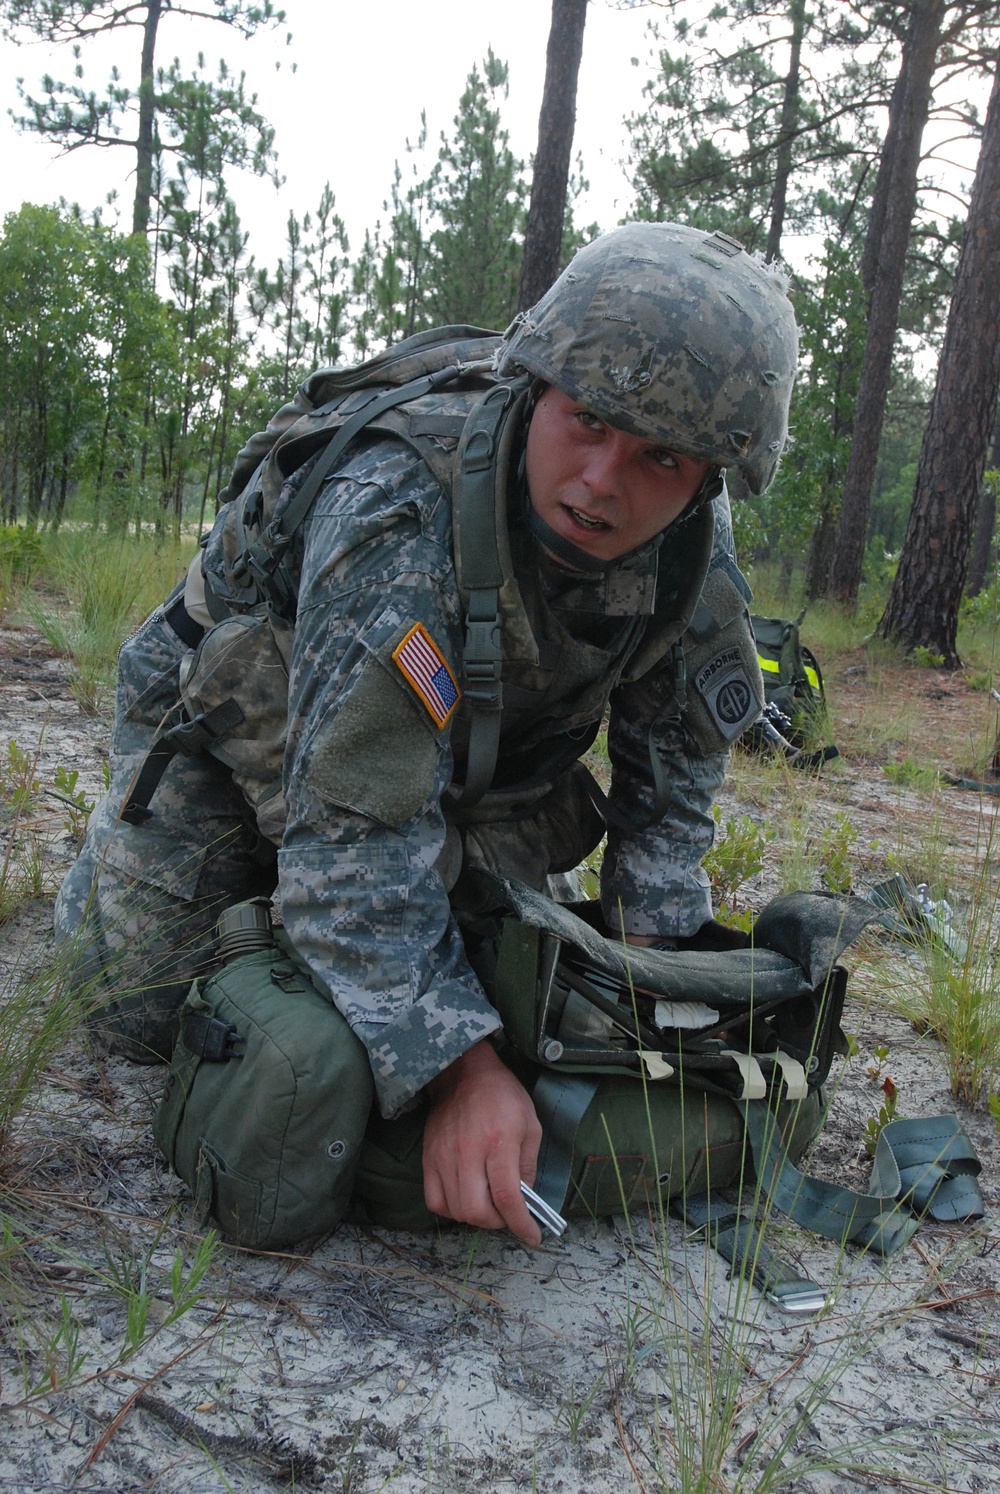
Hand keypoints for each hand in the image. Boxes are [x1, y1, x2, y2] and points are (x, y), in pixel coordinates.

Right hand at [422, 1041, 543, 1245]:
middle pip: (477, 1212)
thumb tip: (526, 1201)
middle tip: (507, 1213)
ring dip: (477, 1217)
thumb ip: (529, 1165)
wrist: (464, 1074)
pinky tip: (465, 1197)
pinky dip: (452, 1209)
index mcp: (498, 1142)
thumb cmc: (503, 1097)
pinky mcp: (428, 1158)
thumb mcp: (530, 1125)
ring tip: (488, 1203)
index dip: (521, 1224)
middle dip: (497, 1222)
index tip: (532, 1237)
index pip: (507, 1198)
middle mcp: (468, 1153)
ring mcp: (444, 1157)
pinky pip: (434, 1201)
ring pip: (457, 1211)